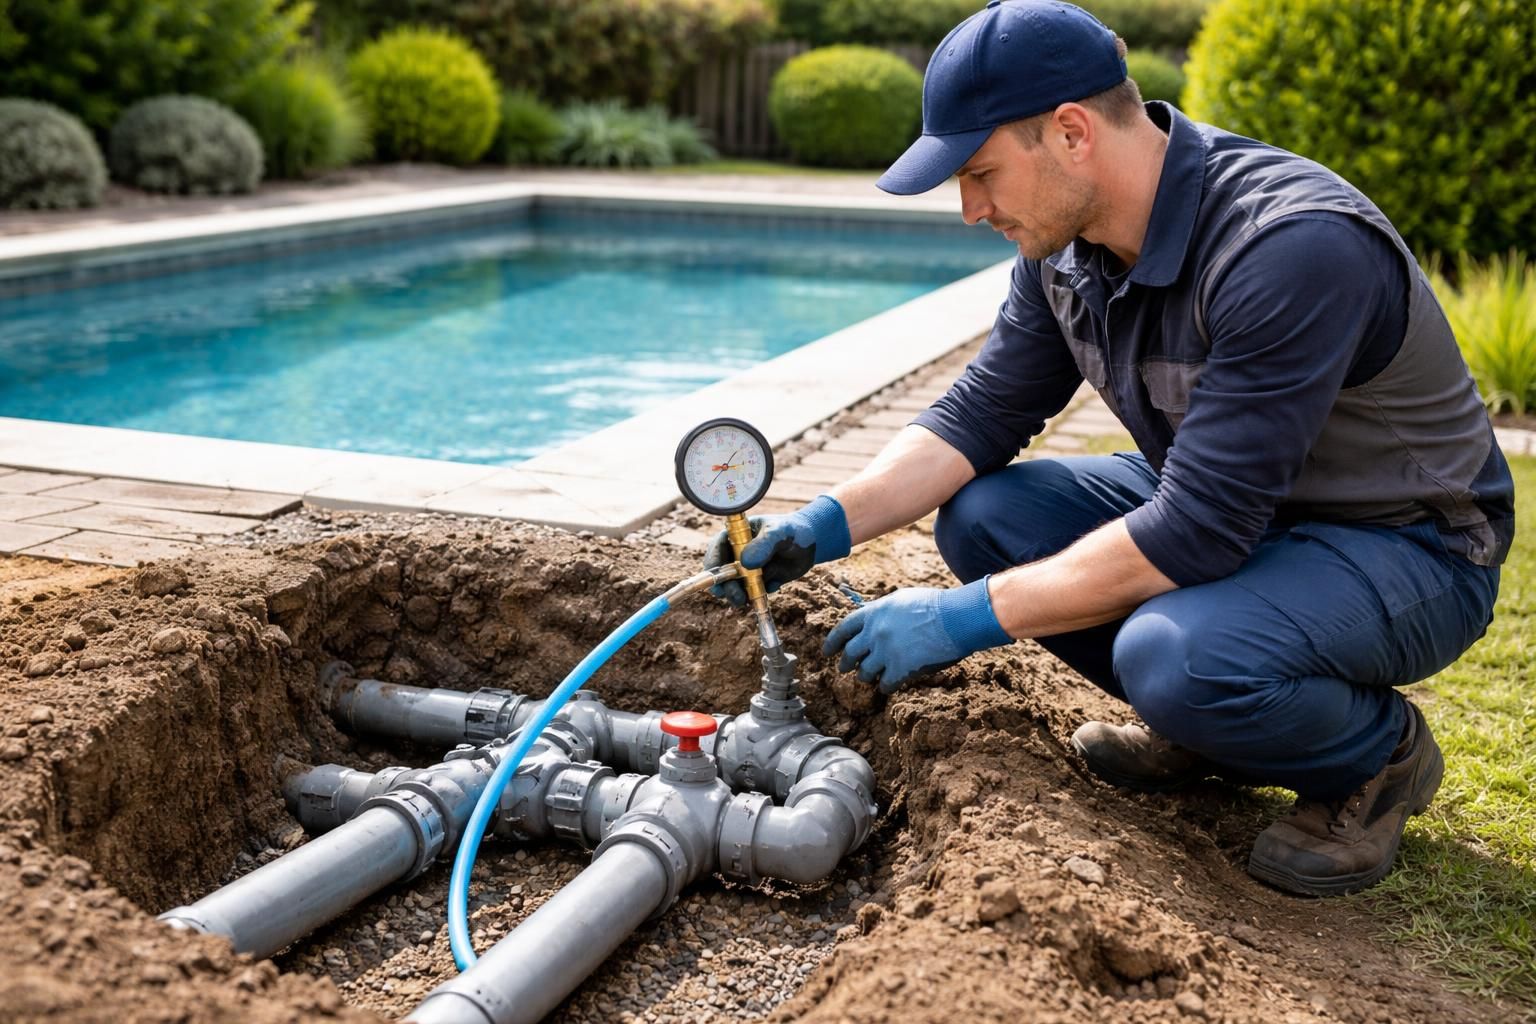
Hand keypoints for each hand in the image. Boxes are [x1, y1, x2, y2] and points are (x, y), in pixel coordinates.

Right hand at [704, 494, 851, 605]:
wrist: (811, 544)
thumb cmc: (792, 530)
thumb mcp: (780, 532)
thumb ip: (764, 544)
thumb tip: (745, 563)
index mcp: (736, 536)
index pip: (717, 549)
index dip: (713, 565)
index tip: (716, 580)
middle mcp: (737, 554)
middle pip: (721, 573)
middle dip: (726, 587)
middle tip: (736, 597)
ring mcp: (747, 570)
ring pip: (734, 587)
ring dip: (739, 596)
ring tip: (750, 600)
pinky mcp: (758, 583)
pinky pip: (753, 594)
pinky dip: (759, 595)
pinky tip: (775, 584)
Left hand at [822, 578, 1011, 693]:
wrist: (955, 618)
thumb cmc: (934, 605)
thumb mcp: (901, 599)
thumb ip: (882, 611)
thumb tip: (873, 621)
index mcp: (873, 612)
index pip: (843, 629)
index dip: (832, 642)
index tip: (827, 652)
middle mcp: (874, 633)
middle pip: (850, 654)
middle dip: (845, 663)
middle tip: (844, 669)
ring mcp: (885, 652)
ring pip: (864, 672)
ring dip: (867, 676)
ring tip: (872, 677)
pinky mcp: (899, 669)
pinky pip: (884, 684)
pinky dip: (886, 686)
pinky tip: (889, 685)